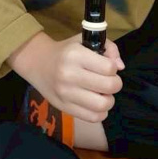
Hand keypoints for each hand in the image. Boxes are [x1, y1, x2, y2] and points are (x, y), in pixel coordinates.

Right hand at [8, 32, 123, 122]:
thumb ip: (108, 48)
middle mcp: (69, 75)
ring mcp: (66, 94)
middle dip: (115, 84)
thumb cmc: (65, 51)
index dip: (113, 68)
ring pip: (102, 106)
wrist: (37, 63)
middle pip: (108, 87)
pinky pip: (92, 117)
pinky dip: (100, 112)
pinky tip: (96, 103)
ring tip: (103, 94)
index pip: (108, 68)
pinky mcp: (64, 107)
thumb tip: (120, 67)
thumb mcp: (85, 41)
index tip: (108, 67)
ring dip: (109, 100)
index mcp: (75, 55)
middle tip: (109, 81)